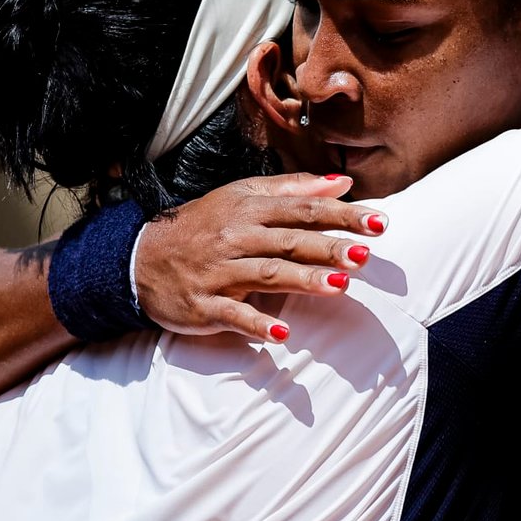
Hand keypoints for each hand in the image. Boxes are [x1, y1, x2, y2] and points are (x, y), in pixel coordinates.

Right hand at [133, 173, 386, 342]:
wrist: (141, 258)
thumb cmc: (205, 225)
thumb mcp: (244, 197)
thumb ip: (295, 190)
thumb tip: (343, 183)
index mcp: (249, 208)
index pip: (303, 209)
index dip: (342, 215)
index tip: (379, 223)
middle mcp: (236, 236)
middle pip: (289, 240)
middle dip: (329, 247)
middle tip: (366, 254)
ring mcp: (219, 272)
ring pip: (266, 274)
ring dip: (304, 280)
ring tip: (340, 286)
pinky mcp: (204, 305)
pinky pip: (232, 315)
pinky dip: (256, 326)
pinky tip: (282, 337)